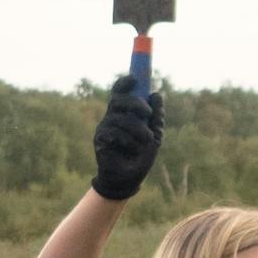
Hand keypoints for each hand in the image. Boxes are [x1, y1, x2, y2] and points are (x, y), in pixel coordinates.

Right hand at [90, 81, 163, 201]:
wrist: (129, 178)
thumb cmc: (140, 155)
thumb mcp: (154, 134)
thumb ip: (156, 116)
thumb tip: (156, 94)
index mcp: (123, 113)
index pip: (119, 92)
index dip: (124, 83)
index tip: (134, 79)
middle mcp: (111, 118)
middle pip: (118, 99)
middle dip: (135, 103)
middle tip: (146, 113)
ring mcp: (104, 128)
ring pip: (121, 118)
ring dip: (138, 129)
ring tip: (145, 141)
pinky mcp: (100, 140)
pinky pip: (115, 133)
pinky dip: (129, 141)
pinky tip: (132, 150)